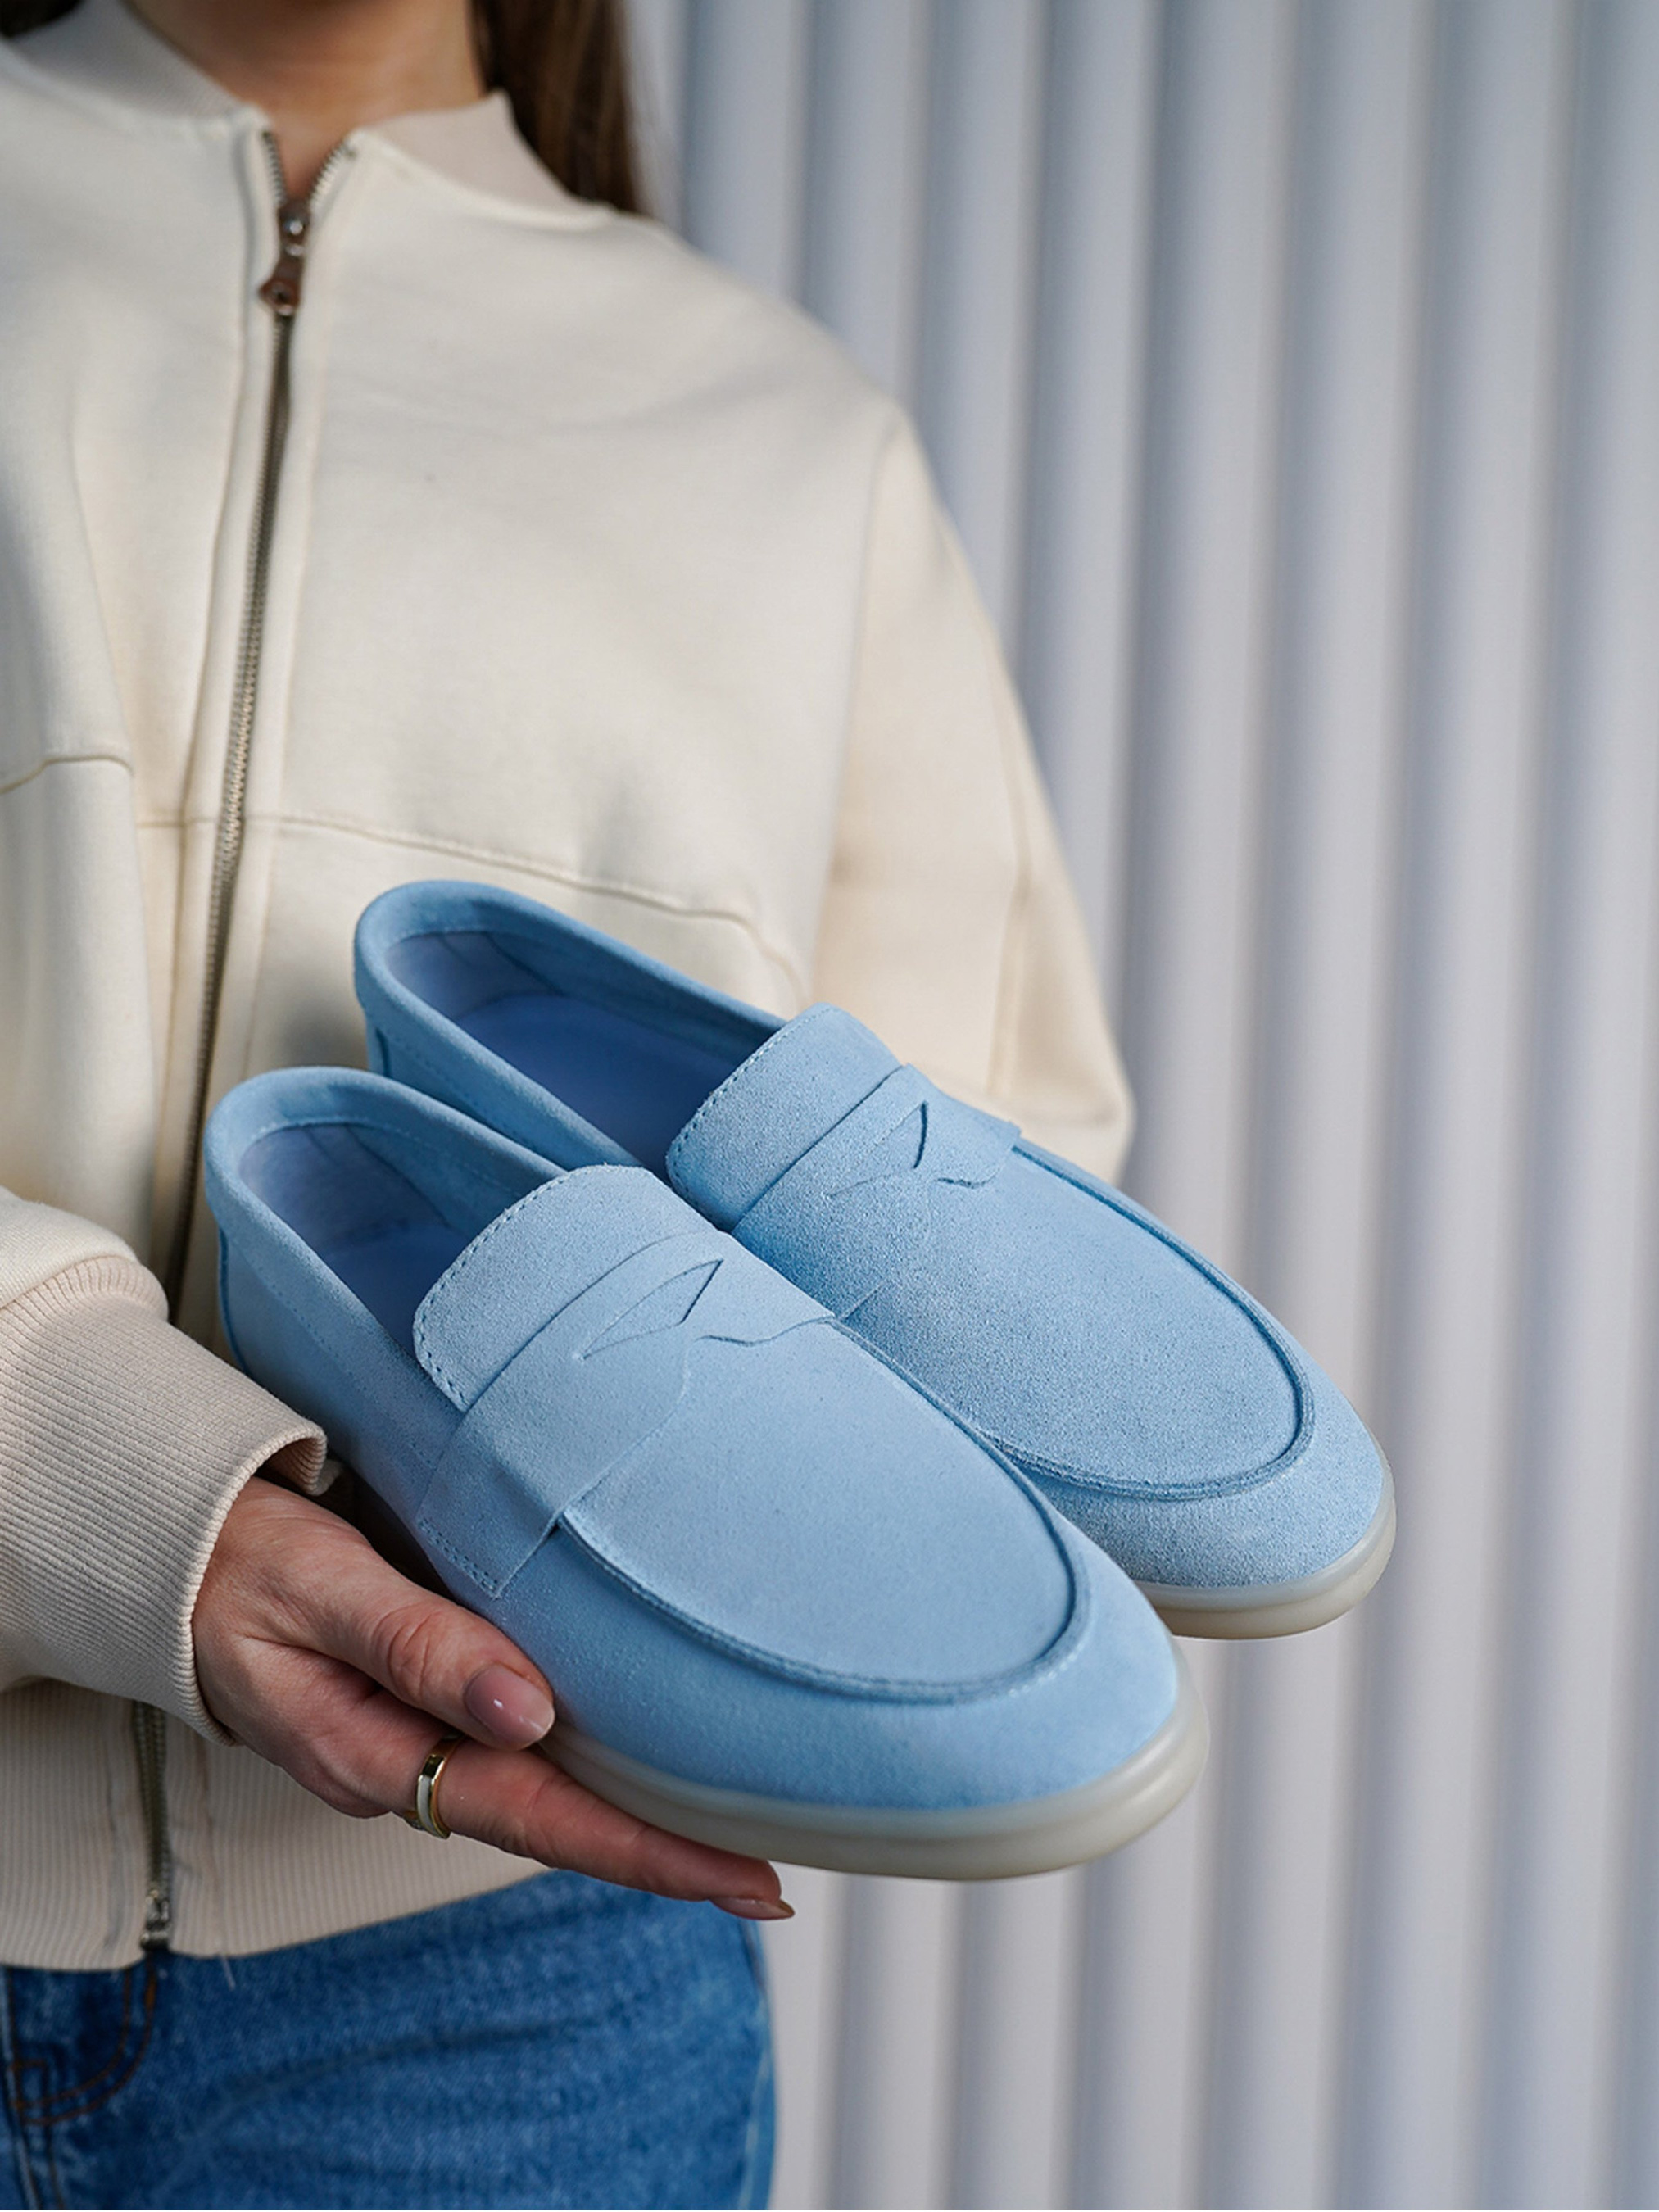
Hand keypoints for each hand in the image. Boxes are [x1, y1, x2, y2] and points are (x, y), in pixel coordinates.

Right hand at [193, 1476, 788, 1919]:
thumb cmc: (242, 1564)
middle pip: (559, 1825)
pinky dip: (591, 1761)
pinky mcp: (426, 1705)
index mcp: (380, 1754)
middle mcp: (409, 1765)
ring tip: (733, 1827)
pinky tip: (644, 1753)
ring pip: (545, 1792)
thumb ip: (418, 1643)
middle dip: (665, 1855)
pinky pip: (521, 1750)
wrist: (174, 1551)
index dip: (648, 1852)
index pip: (541, 1818)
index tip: (743, 1878)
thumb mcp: (320, 1590)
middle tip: (772, 1882)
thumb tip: (527, 1708)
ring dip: (635, 1812)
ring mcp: (418, 1742)